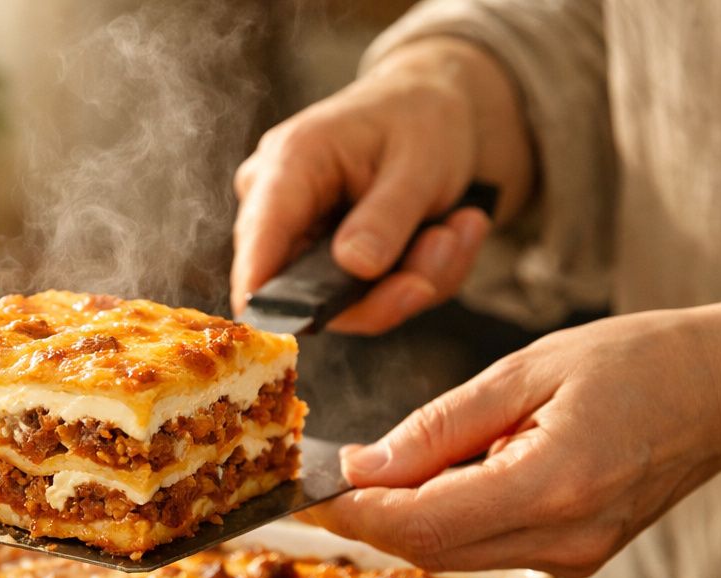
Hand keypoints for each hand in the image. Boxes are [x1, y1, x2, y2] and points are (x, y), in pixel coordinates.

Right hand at [230, 37, 531, 334]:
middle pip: (303, 288)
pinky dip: (420, 277)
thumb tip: (354, 266)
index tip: (282, 324)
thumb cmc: (421, 119)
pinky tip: (452, 232)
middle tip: (447, 244)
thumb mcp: (420, 159)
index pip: (260, 237)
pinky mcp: (328, 271)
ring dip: (415, 278)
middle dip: (385, 287)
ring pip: (346, 305)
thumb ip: (387, 215)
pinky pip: (371, 302)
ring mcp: (302, 244)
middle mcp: (280, 209)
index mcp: (289, 163)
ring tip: (460, 227)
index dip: (262, 288)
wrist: (438, 110)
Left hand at [300, 305, 720, 575]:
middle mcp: (564, 538)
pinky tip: (444, 475)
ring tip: (381, 467)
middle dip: (367, 516)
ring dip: (404, 517)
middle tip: (325, 475)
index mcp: (554, 485)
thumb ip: (439, 425)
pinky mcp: (574, 560)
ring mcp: (573, 559)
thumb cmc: (638, 362)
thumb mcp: (527, 370)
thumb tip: (363, 467)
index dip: (353, 512)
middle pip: (427, 550)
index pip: (420, 524)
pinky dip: (446, 517)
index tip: (306, 488)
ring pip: (451, 554)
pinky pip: (484, 547)